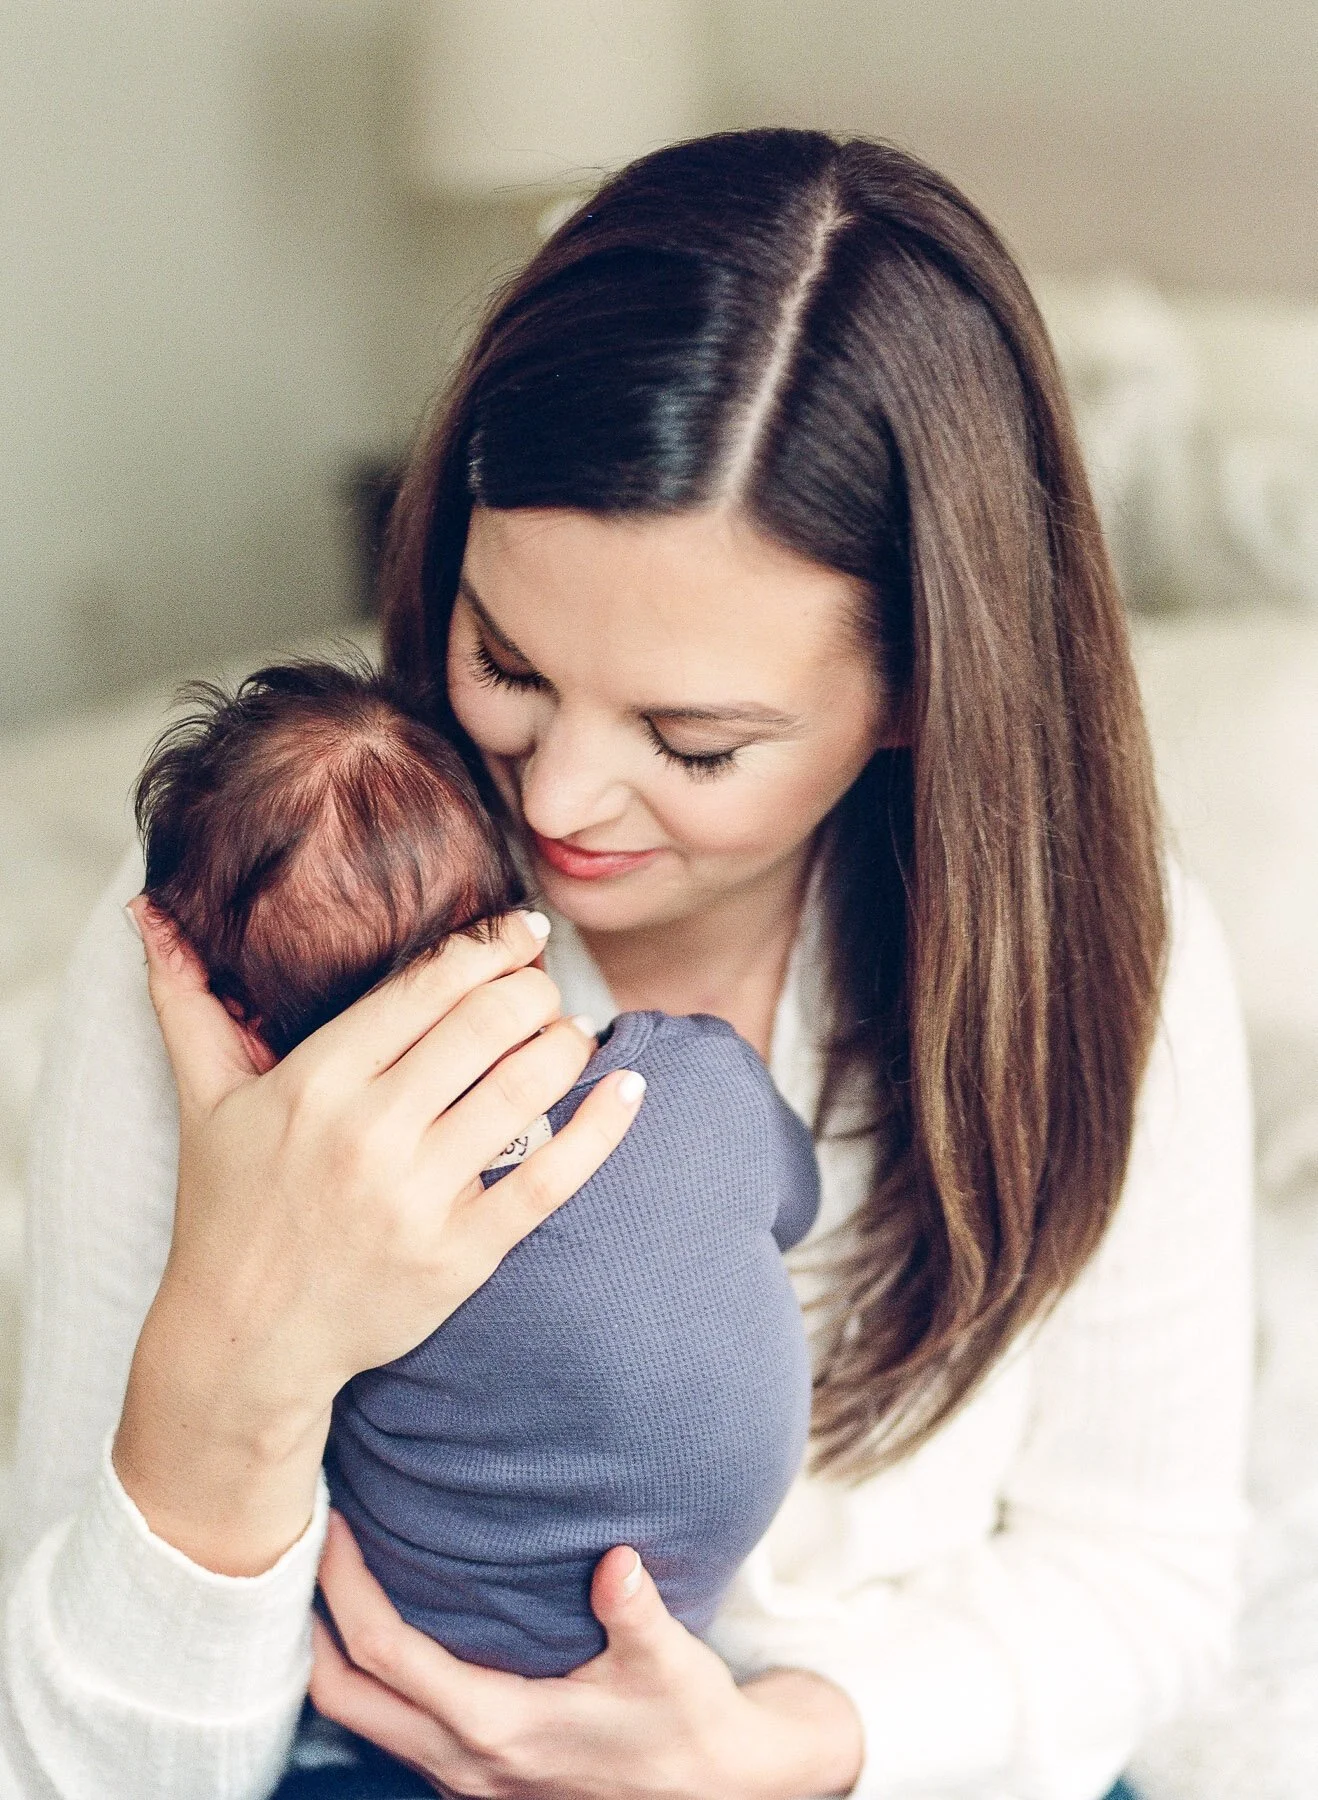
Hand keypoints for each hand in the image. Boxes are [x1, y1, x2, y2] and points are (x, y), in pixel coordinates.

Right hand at [114, 902, 643, 1575]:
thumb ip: (186, 1003)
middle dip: (533, 988)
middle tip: (545, 982)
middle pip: (486, 1025)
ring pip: (525, 1090)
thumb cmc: (229, 1211)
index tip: (521, 930)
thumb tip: (149, 913)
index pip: (426, 987)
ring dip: (567, 1043)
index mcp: (315, 1083)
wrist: (245, 1344)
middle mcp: (369, 1134)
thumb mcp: (203, 1103)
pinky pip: (551, 1179)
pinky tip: (629, 1087)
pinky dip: (601, 1129)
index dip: (488, 947)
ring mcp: (418, 1198)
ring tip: (573, 1028)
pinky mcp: (460, 1255)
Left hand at [311, 1511, 864, 1799]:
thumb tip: (617, 1560)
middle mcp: (462, 1762)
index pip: (384, 1653)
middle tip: (306, 1540)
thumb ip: (637, 1612)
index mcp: (495, 1726)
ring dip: (334, 1650)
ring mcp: (462, 1779)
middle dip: (310, 1619)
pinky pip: (391, 1729)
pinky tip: (390, 1626)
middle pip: (341, 1696)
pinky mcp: (474, 1778)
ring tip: (335, 1574)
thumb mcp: (670, 1663)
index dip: (345, 1586)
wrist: (713, 1788)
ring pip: (360, 1719)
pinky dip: (369, 1678)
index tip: (332, 1521)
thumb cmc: (687, 1720)